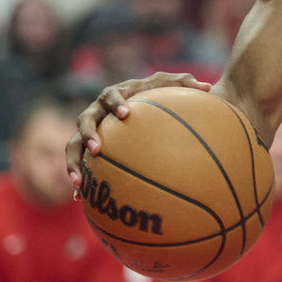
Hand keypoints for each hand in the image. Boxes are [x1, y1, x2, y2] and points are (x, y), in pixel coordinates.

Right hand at [65, 72, 211, 190]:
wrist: (146, 100)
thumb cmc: (161, 92)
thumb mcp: (175, 84)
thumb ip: (186, 83)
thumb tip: (208, 86)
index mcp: (116, 94)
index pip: (111, 95)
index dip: (115, 103)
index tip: (126, 113)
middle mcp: (97, 111)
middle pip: (84, 120)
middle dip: (88, 134)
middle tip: (98, 149)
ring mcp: (90, 130)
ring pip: (73, 145)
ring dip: (73, 162)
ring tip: (79, 182)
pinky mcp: (88, 147)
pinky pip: (78, 163)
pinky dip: (78, 178)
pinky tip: (78, 198)